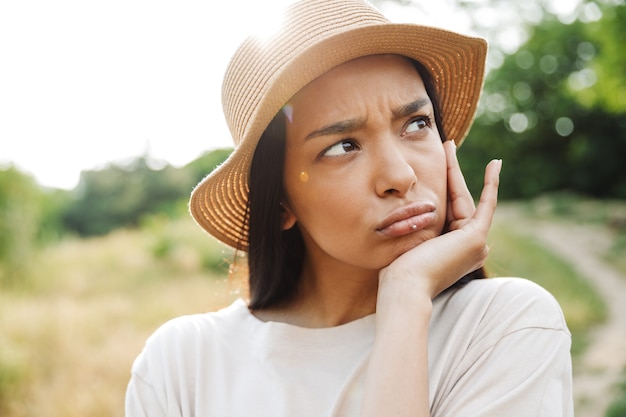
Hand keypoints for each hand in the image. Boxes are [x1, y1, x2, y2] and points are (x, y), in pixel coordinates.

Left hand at [378, 140, 501, 299]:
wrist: (404, 286)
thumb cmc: (397, 270)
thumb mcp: (406, 242)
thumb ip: (414, 227)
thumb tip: (401, 209)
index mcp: (453, 250)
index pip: (448, 210)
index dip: (444, 185)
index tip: (441, 164)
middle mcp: (469, 248)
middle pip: (457, 200)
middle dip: (450, 171)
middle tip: (446, 144)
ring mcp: (475, 244)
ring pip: (464, 198)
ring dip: (455, 170)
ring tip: (448, 145)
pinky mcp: (476, 238)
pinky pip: (486, 204)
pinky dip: (491, 184)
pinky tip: (496, 164)